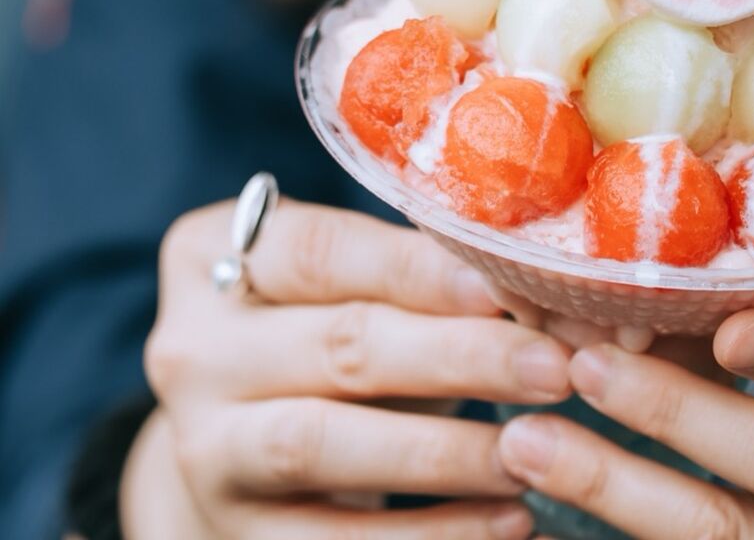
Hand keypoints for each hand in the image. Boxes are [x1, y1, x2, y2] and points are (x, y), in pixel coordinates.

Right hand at [125, 199, 569, 539]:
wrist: (250, 444)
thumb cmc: (333, 331)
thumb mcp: (358, 284)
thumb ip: (422, 271)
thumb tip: (538, 276)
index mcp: (213, 255)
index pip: (322, 251)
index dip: (419, 269)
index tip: (508, 286)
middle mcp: (190, 349)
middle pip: (338, 345)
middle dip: (460, 356)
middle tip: (554, 367)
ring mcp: (204, 446)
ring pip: (324, 443)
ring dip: (443, 451)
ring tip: (532, 450)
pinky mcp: (234, 533)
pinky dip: (431, 534)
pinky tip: (509, 520)